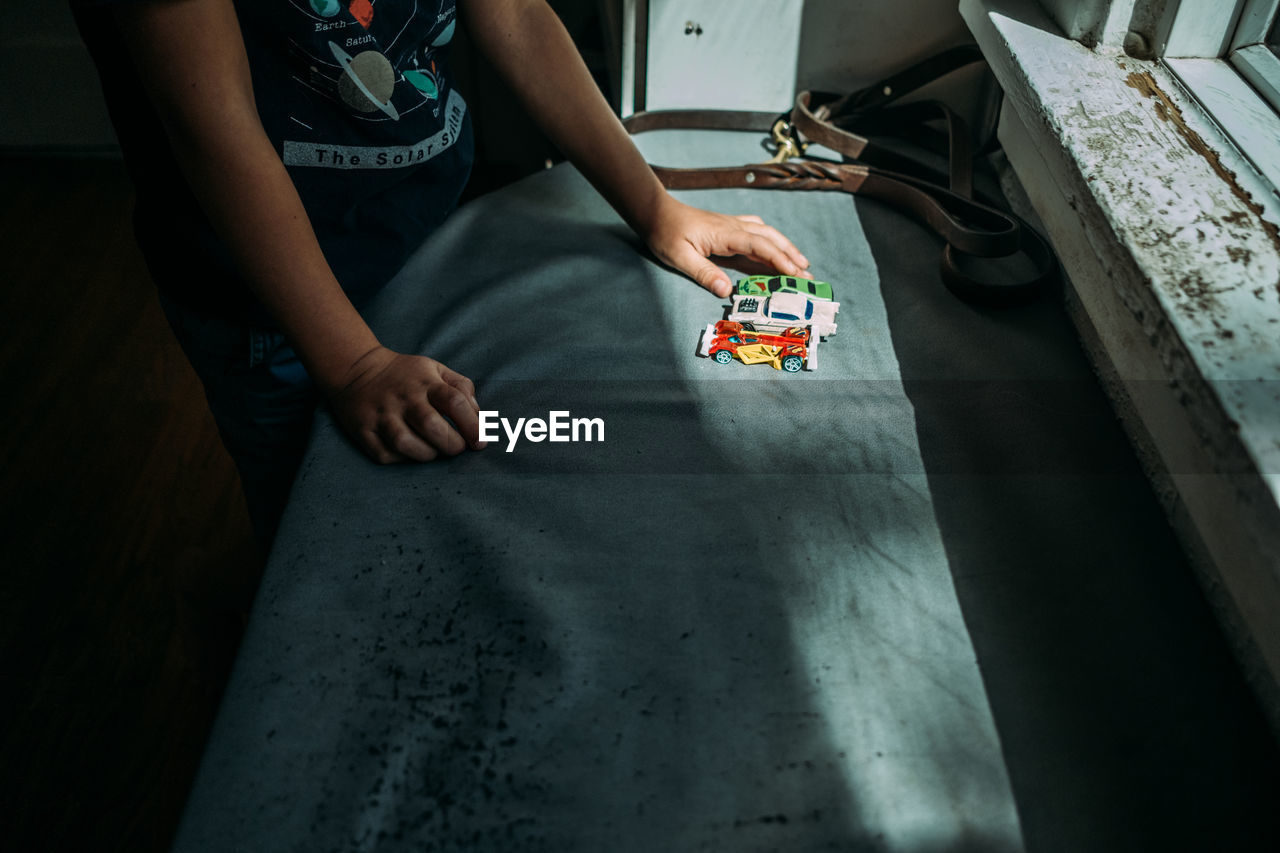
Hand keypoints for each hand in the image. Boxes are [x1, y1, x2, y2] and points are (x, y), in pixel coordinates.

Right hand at [326, 345, 485, 462]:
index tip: (480, 442)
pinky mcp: (363, 430)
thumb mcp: (436, 369)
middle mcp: (403, 398)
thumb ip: (462, 389)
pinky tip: (409, 453)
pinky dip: (400, 459)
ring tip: (433, 451)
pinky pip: (384, 454)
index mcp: (426, 382)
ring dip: (426, 454)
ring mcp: (381, 415)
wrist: (356, 370)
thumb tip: (479, 417)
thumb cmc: (406, 375)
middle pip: (431, 425)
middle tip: (456, 448)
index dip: (473, 425)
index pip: (455, 401)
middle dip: (451, 444)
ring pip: (405, 443)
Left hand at [643, 198, 811, 297]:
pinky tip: (775, 246)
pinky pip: (756, 232)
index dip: (779, 259)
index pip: (760, 246)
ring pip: (766, 233)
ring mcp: (731, 225)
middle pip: (770, 238)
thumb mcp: (680, 257)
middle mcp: (733, 227)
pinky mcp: (727, 227)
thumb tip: (726, 291)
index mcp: (725, 234)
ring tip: (800, 262)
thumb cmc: (666, 234)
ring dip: (785, 247)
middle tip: (807, 273)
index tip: (795, 273)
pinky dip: (771, 240)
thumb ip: (703, 273)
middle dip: (790, 255)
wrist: (656, 212)